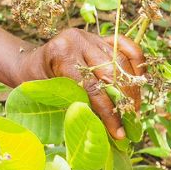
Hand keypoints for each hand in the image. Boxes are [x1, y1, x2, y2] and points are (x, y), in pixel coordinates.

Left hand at [15, 28, 145, 138]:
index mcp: (61, 54)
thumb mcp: (48, 94)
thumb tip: (105, 129)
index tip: (119, 133)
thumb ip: (74, 104)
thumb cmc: (35, 81)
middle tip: (132, 122)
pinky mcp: (100, 36)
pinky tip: (140, 81)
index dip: (108, 113)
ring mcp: (90, 36)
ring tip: (136, 109)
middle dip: (124, 101)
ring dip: (133, 87)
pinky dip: (136, 61)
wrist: (30, 62)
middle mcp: (77, 40)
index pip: (92, 87)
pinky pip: (125, 45)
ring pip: (121, 61)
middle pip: (111, 73)